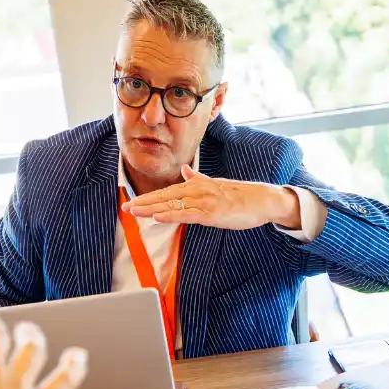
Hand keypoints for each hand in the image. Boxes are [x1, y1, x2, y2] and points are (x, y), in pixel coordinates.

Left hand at [122, 164, 301, 230]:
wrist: (262, 199)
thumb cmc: (241, 196)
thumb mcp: (216, 185)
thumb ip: (198, 179)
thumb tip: (186, 171)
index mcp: (197, 186)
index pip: (168, 192)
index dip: (149, 197)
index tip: (133, 203)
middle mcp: (198, 191)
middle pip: (165, 197)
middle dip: (144, 202)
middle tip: (126, 208)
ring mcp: (204, 201)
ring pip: (173, 204)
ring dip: (152, 208)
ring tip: (134, 212)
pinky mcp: (212, 213)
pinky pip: (187, 214)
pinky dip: (171, 215)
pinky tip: (157, 217)